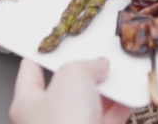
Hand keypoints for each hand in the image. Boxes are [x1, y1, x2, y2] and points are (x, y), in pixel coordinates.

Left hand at [9, 57, 131, 123]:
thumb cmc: (64, 123)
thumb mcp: (72, 75)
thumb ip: (85, 65)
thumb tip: (98, 66)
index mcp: (27, 103)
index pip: (31, 71)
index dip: (45, 53)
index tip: (57, 42)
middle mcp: (45, 120)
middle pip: (66, 87)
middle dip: (85, 72)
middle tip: (99, 57)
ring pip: (90, 104)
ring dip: (107, 89)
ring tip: (120, 73)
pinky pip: (108, 119)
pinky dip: (120, 107)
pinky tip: (131, 95)